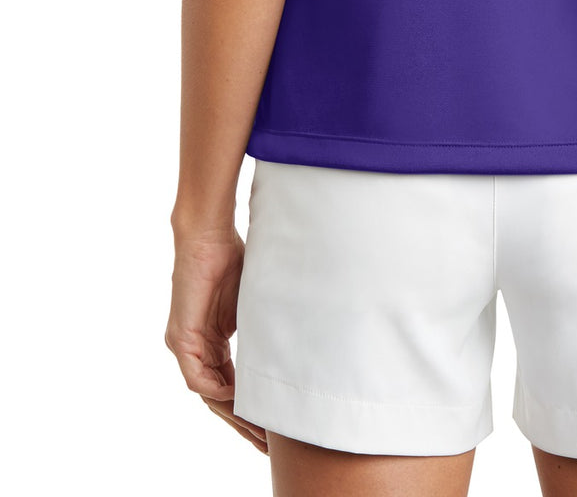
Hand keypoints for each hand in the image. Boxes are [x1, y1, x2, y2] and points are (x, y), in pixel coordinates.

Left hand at [165, 224, 267, 454]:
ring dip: (233, 413)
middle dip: (243, 422)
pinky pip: (198, 379)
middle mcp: (196, 349)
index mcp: (212, 341)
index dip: (250, 406)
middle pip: (219, 397)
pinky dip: (218, 391)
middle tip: (266, 443)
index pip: (230, 384)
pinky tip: (238, 400)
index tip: (271, 425)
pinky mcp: (181, 339)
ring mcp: (186, 346)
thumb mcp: (253, 303)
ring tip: (258, 431)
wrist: (208, 236)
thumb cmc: (231, 258)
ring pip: (208, 394)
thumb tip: (292, 343)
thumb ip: (262, 328)